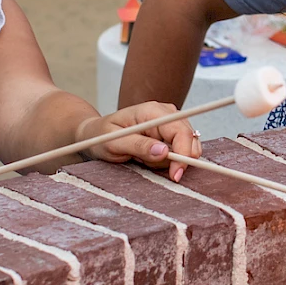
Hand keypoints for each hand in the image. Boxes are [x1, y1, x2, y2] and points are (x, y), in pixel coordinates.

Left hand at [81, 102, 201, 182]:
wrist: (96, 133)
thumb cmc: (101, 136)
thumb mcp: (114, 144)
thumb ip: (139, 146)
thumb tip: (164, 152)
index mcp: (153, 111)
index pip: (181, 131)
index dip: (184, 153)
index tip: (176, 174)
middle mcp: (166, 113)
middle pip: (189, 140)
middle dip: (173, 159)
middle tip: (146, 164)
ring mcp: (170, 122)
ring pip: (186, 148)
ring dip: (166, 160)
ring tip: (142, 157)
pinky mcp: (171, 133)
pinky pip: (179, 152)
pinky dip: (165, 160)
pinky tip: (148, 157)